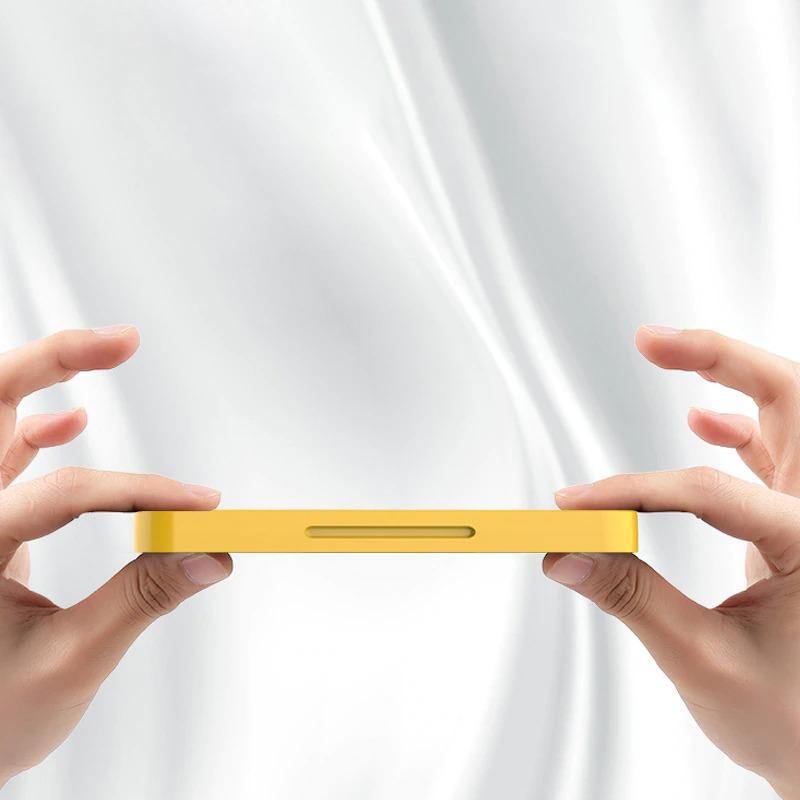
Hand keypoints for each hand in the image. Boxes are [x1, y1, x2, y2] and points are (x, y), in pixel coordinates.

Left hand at [0, 326, 230, 786]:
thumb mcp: (72, 662)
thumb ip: (143, 600)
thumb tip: (210, 556)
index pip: (65, 497)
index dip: (143, 495)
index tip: (203, 510)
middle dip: (55, 362)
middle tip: (122, 340)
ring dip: (46, 375)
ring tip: (109, 345)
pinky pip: (7, 456)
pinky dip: (40, 427)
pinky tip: (70, 416)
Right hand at [543, 325, 799, 797]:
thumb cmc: (794, 720)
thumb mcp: (704, 663)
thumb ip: (631, 599)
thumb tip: (565, 554)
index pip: (710, 496)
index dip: (630, 495)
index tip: (573, 510)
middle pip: (790, 400)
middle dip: (719, 359)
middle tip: (652, 340)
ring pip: (784, 413)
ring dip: (727, 374)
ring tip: (664, 350)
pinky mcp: (794, 521)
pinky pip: (770, 451)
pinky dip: (734, 423)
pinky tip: (700, 419)